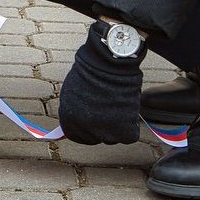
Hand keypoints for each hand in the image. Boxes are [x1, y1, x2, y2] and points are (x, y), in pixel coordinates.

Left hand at [56, 24, 144, 143]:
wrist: (109, 62)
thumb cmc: (91, 71)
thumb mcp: (73, 92)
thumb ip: (74, 110)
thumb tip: (76, 121)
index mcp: (69, 119)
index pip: (76, 136)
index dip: (86, 129)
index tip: (94, 123)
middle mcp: (84, 129)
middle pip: (95, 138)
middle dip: (101, 127)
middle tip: (109, 111)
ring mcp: (104, 132)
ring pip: (112, 137)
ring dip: (116, 126)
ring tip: (117, 105)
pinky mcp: (123, 131)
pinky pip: (128, 135)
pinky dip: (131, 125)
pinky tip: (127, 108)